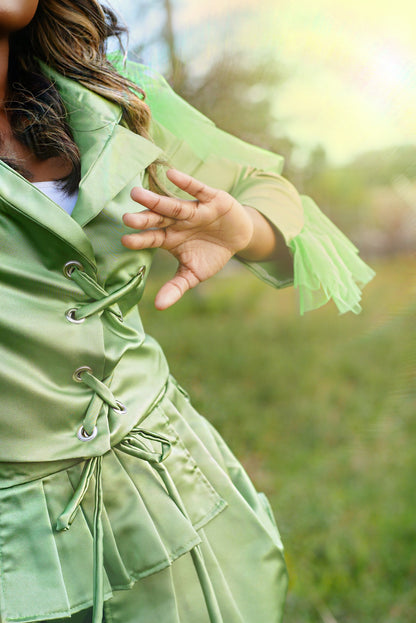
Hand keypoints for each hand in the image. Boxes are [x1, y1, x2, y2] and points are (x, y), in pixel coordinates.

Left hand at [121, 168, 253, 309]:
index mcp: (170, 238)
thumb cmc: (211, 254)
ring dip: (156, 199)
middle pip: (158, 219)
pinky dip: (186, 183)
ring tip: (137, 193)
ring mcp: (193, 209)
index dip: (140, 239)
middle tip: (126, 217)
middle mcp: (177, 222)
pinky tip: (172, 174)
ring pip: (173, 205)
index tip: (125, 240)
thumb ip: (176, 287)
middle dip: (144, 218)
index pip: (152, 238)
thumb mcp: (194, 274)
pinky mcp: (211, 199)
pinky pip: (197, 189)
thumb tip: (159, 307)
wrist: (238, 238)